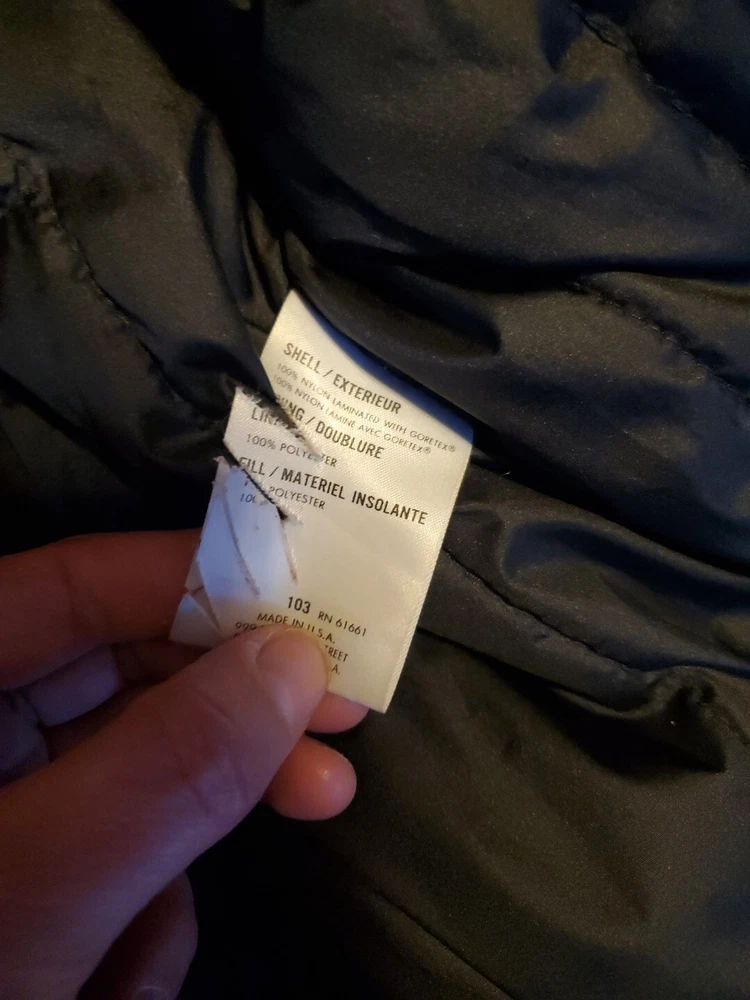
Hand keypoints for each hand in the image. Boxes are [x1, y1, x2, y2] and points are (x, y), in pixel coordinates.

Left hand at [0, 530, 365, 999]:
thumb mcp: (35, 897)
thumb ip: (163, 773)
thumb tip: (293, 660)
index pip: (79, 585)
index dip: (200, 583)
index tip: (316, 616)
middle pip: (124, 673)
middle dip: (230, 719)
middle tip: (340, 739)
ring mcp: (8, 802)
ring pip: (136, 776)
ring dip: (177, 853)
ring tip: (157, 953)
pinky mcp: (37, 870)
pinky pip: (120, 854)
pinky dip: (136, 919)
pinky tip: (113, 983)